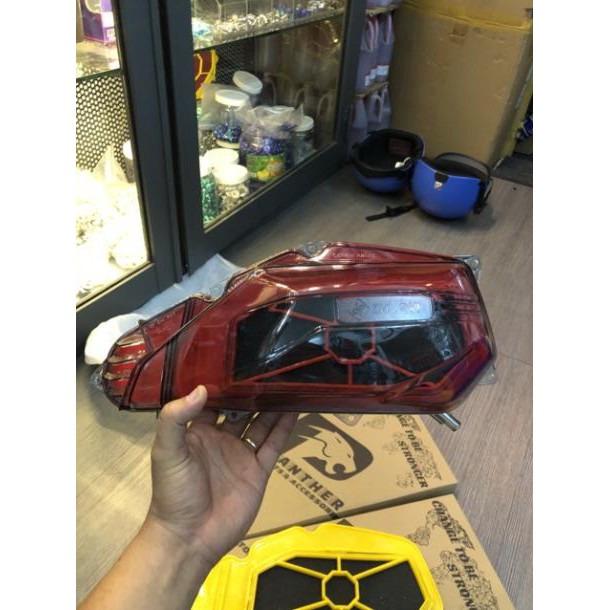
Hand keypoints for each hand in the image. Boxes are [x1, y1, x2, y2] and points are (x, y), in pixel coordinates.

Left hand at [146, 385, 297, 566]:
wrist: (190, 537)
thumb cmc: (173, 492)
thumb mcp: (167, 451)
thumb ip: (176, 418)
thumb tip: (202, 388)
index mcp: (198, 430)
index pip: (212, 400)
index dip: (224, 383)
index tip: (238, 361)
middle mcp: (221, 438)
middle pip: (241, 409)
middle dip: (253, 391)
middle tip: (269, 368)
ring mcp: (241, 454)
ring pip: (260, 423)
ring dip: (272, 406)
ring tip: (286, 383)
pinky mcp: (258, 471)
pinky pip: (273, 445)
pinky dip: (284, 428)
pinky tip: (295, 409)